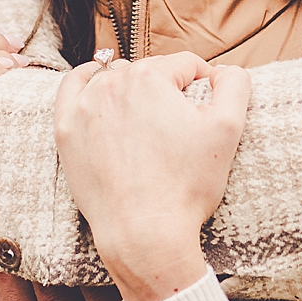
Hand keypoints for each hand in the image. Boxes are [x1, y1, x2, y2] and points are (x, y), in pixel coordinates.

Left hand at [53, 51, 250, 300]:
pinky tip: (95, 80)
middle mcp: (112, 84)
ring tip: (146, 121)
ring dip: (133, 91)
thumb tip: (223, 70)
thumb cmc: (186, 185)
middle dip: (168, 91)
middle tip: (178, 129)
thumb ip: (234, 85)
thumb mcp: (227, 130)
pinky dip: (85, 82)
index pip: (187, 65)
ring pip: (116, 80)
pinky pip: (72, 90)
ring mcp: (84, 107)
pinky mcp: (66, 131)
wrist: (143, 234)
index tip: (207, 114)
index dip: (205, 85)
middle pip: (152, 73)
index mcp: (150, 77)